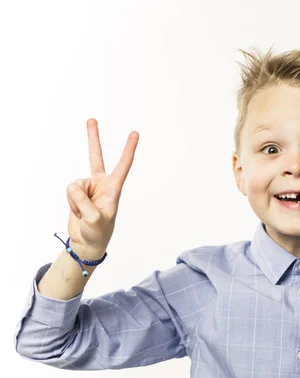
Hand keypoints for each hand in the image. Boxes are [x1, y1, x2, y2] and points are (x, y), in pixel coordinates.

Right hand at [66, 119, 138, 257]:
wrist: (86, 241)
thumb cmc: (98, 231)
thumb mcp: (95, 219)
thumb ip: (84, 201)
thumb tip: (73, 186)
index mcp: (114, 188)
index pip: (123, 165)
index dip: (129, 149)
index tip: (135, 133)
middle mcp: (101, 184)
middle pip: (95, 157)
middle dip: (93, 138)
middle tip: (91, 119)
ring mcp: (87, 187)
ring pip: (75, 185)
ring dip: (77, 201)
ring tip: (85, 213)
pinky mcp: (76, 193)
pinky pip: (69, 192)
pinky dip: (71, 203)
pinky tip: (78, 211)